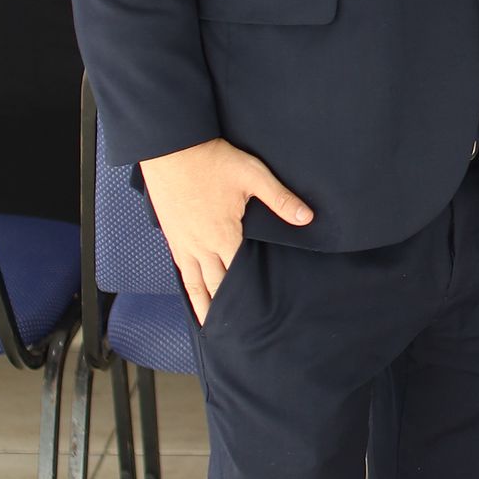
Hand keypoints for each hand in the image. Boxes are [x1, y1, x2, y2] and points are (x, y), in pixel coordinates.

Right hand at [139, 137, 312, 321]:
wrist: (171, 147)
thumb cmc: (212, 160)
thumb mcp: (253, 176)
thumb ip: (280, 200)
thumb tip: (307, 218)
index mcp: (224, 236)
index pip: (240, 275)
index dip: (249, 295)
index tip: (257, 317)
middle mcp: (202, 246)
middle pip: (217, 285)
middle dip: (227, 309)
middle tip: (238, 332)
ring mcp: (184, 243)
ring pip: (195, 283)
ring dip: (204, 305)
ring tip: (212, 326)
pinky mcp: (172, 236)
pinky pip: (180, 269)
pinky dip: (188, 287)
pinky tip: (192, 294)